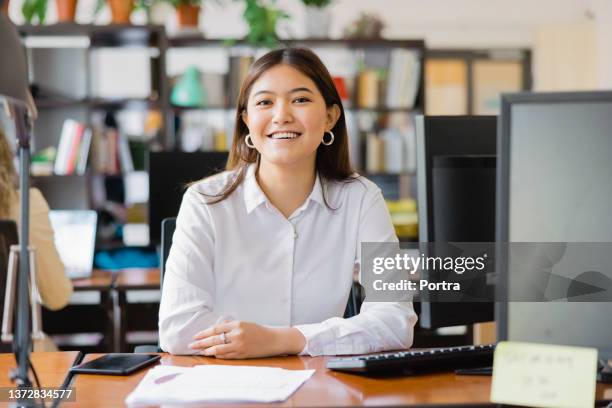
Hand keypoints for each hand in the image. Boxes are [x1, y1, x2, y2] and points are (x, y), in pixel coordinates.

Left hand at [188, 320, 304, 358]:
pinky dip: (218, 355)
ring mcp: (240, 345)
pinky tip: (212, 355)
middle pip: (215, 339)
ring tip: (199, 351)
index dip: (204, 332)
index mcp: (237, 324)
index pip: (216, 329)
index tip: (195, 335)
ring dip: (208, 350)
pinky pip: (227, 356)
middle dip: (201, 342)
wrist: (273, 340)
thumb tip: (215, 329)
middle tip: (191, 345)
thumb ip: (230, 326)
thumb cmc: (258, 331)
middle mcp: (237, 334)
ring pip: (219, 349)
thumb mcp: (244, 324)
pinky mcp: (242, 354)